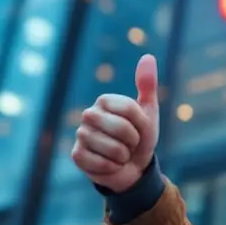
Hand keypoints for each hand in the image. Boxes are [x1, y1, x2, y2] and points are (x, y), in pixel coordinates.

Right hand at [71, 54, 160, 191]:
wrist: (133, 167)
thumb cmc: (140, 137)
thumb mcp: (148, 111)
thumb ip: (147, 85)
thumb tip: (148, 56)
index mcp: (105, 101)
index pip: (130, 109)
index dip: (142, 123)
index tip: (141, 128)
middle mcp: (89, 114)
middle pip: (120, 127)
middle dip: (133, 140)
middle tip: (131, 143)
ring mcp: (81, 135)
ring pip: (111, 147)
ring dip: (123, 156)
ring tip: (121, 155)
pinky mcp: (77, 155)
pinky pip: (99, 162)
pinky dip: (112, 167)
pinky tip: (110, 165)